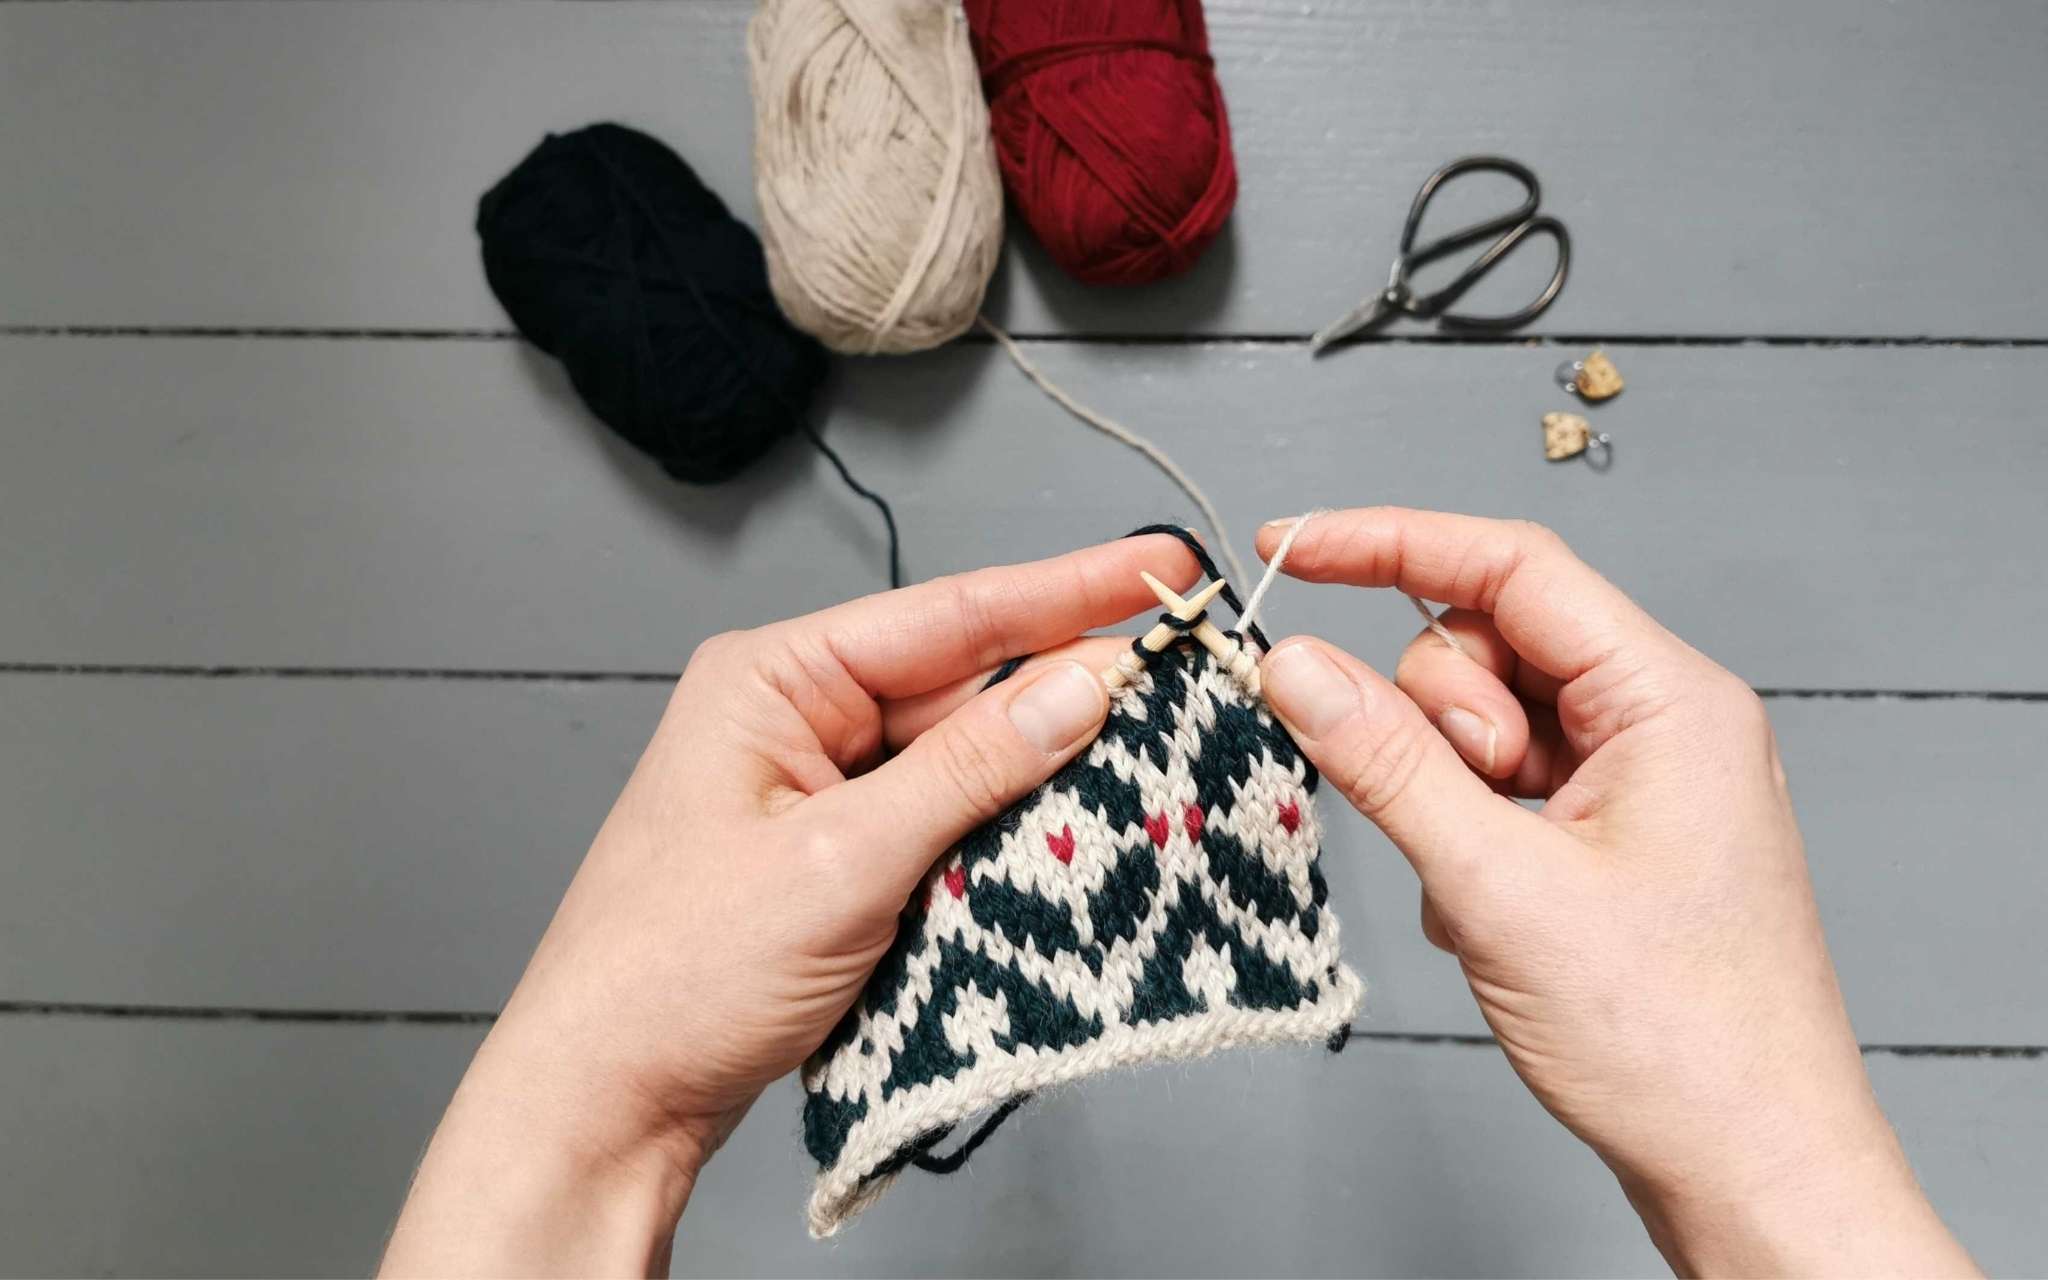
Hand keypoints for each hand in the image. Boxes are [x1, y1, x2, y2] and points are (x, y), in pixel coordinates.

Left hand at [381, 535, 1196, 1276]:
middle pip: (962, 685)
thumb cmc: (674, 975)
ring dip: (1038, 775)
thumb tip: (1079, 687)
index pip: (948, 614)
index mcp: (773, 680)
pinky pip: (939, 821)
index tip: (1160, 568)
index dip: (1066, 591)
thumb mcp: (841, 863)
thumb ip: (969, 770)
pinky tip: (1062, 838)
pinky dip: (999, 833)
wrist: (605, 1103)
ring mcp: (815, 789)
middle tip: (1181, 686)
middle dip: (1064, 693)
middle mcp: (795, 718)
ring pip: (960, 759)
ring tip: (1142, 765)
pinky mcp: (835, 857)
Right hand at [1253, 508, 1974, 1276]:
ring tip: (1487, 886)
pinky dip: (1468, 835)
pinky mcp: (1613, 833)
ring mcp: (1639, 779)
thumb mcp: (1500, 888)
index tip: (1291, 551)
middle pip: (1489, 643)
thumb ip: (1386, 764)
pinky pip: (1499, 785)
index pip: (1510, 565)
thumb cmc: (1675, 1040)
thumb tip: (1293, 664)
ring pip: (1485, 719)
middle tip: (1465, 822)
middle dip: (1441, 720)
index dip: (1389, 544)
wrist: (1749, 1167)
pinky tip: (1497, 914)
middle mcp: (1662, 720)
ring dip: (1449, 790)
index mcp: (1669, 698)